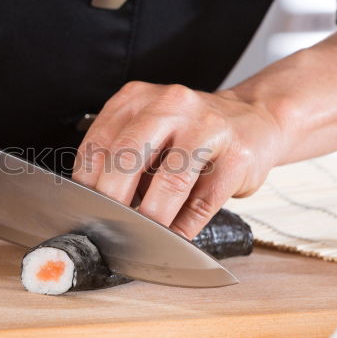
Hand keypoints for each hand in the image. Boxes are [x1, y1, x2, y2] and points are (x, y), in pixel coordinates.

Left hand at [72, 82, 283, 238]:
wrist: (254, 120)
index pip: (99, 143)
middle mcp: (171, 105)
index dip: (87, 184)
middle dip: (112, 201)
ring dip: (152, 217)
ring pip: (170, 180)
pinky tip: (173, 239)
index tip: (82, 211)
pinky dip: (184, 227)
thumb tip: (93, 207)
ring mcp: (208, 127)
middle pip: (128, 157)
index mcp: (138, 98)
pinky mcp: (237, 156)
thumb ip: (123, 158)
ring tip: (140, 238)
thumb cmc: (191, 134)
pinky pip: (203, 201)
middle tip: (106, 228)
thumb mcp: (150, 131)